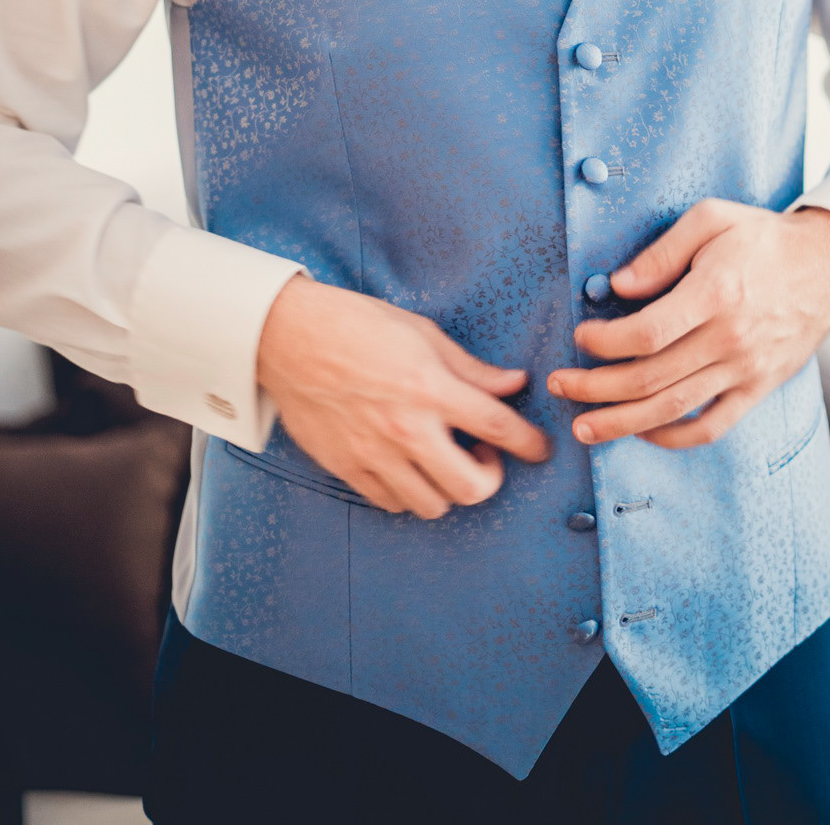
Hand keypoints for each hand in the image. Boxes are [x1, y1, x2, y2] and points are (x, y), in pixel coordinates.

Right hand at [255, 276, 551, 517]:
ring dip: (449, 487)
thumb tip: (513, 384)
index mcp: (430, 388)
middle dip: (491, 477)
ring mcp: (374, 454)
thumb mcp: (422, 334)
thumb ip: (471, 368)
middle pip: (472, 487)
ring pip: (433, 504)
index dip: (530, 443)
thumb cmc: (356, 325)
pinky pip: (392, 503)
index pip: (497, 427)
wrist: (289, 337)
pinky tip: (410, 466)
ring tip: (444, 458)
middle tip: (485, 454)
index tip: (540, 449)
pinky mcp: (347, 467)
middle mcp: (406, 428)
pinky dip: (410, 493)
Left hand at [546, 201, 829, 449]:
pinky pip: (713, 426)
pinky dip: (674, 437)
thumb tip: (616, 285)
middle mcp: (730, 339)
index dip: (605, 343)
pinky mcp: (758, 388)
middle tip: (560, 386)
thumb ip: (661, 252)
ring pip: (674, 409)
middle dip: (596, 387)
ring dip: (622, 423)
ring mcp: (746, 370)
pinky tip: (643, 432)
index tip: (580, 338)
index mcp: (715, 293)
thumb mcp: (710, 218)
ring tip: (585, 427)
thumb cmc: (764, 237)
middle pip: (650, 378)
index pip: (646, 334)